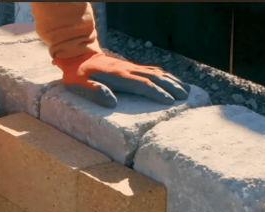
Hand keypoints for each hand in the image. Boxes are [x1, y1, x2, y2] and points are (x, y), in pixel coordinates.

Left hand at [52, 50, 189, 107]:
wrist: (78, 56)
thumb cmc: (78, 75)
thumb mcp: (80, 85)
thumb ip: (95, 92)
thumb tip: (112, 102)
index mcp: (119, 76)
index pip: (142, 84)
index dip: (156, 93)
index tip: (169, 101)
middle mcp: (128, 70)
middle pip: (155, 77)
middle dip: (171, 87)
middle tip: (185, 97)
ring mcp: (131, 67)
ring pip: (156, 72)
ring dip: (172, 80)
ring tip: (186, 89)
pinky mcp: (131, 66)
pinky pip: (152, 70)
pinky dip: (165, 75)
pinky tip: (172, 80)